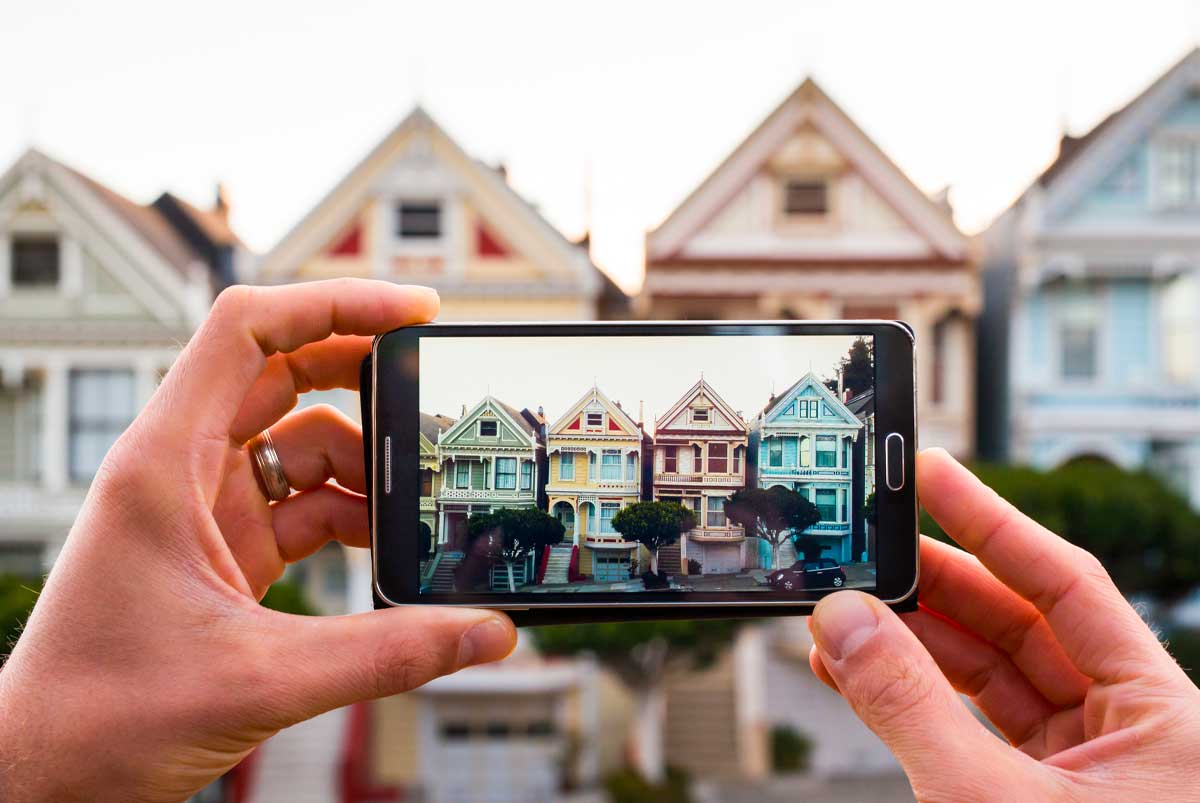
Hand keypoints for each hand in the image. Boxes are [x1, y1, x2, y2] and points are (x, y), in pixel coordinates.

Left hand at [0, 280, 516, 802]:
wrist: (46, 773)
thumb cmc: (103, 717)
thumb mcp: (261, 679)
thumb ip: (388, 654)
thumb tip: (488, 633)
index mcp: (166, 463)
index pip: (247, 329)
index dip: (334, 301)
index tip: (411, 311)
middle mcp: (182, 468)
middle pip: (283, 371)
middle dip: (364, 371)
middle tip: (434, 383)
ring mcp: (204, 506)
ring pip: (301, 443)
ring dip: (365, 465)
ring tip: (421, 498)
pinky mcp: (223, 547)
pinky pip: (303, 502)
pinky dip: (351, 514)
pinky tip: (390, 544)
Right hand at [808, 448, 1199, 800]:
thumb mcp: (988, 801)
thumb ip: (910, 707)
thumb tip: (845, 622)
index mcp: (1165, 718)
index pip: (1069, 585)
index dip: (990, 521)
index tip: (932, 473)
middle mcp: (1131, 730)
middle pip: (1021, 621)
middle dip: (935, 583)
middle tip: (870, 543)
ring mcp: (1086, 765)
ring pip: (989, 673)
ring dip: (912, 641)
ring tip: (848, 613)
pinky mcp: (1040, 794)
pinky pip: (971, 722)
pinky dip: (914, 697)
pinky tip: (861, 672)